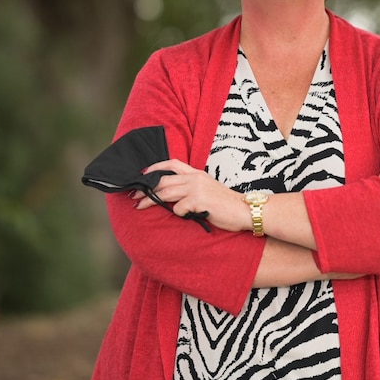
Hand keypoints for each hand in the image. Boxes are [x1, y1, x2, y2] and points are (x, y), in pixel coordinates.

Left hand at [132, 159, 249, 231]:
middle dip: (146, 189)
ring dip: (150, 200)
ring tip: (140, 206)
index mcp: (197, 173)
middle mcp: (195, 178)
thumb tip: (170, 195)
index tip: (142, 174)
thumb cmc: (226, 204)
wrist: (244, 210)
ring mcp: (196, 189)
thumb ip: (191, 187)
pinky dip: (178, 213)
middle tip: (134, 196)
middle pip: (163, 181)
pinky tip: (187, 216)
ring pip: (165, 193)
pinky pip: (178, 208)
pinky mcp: (198, 201)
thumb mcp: (207, 189)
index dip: (155, 167)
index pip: (172, 164)